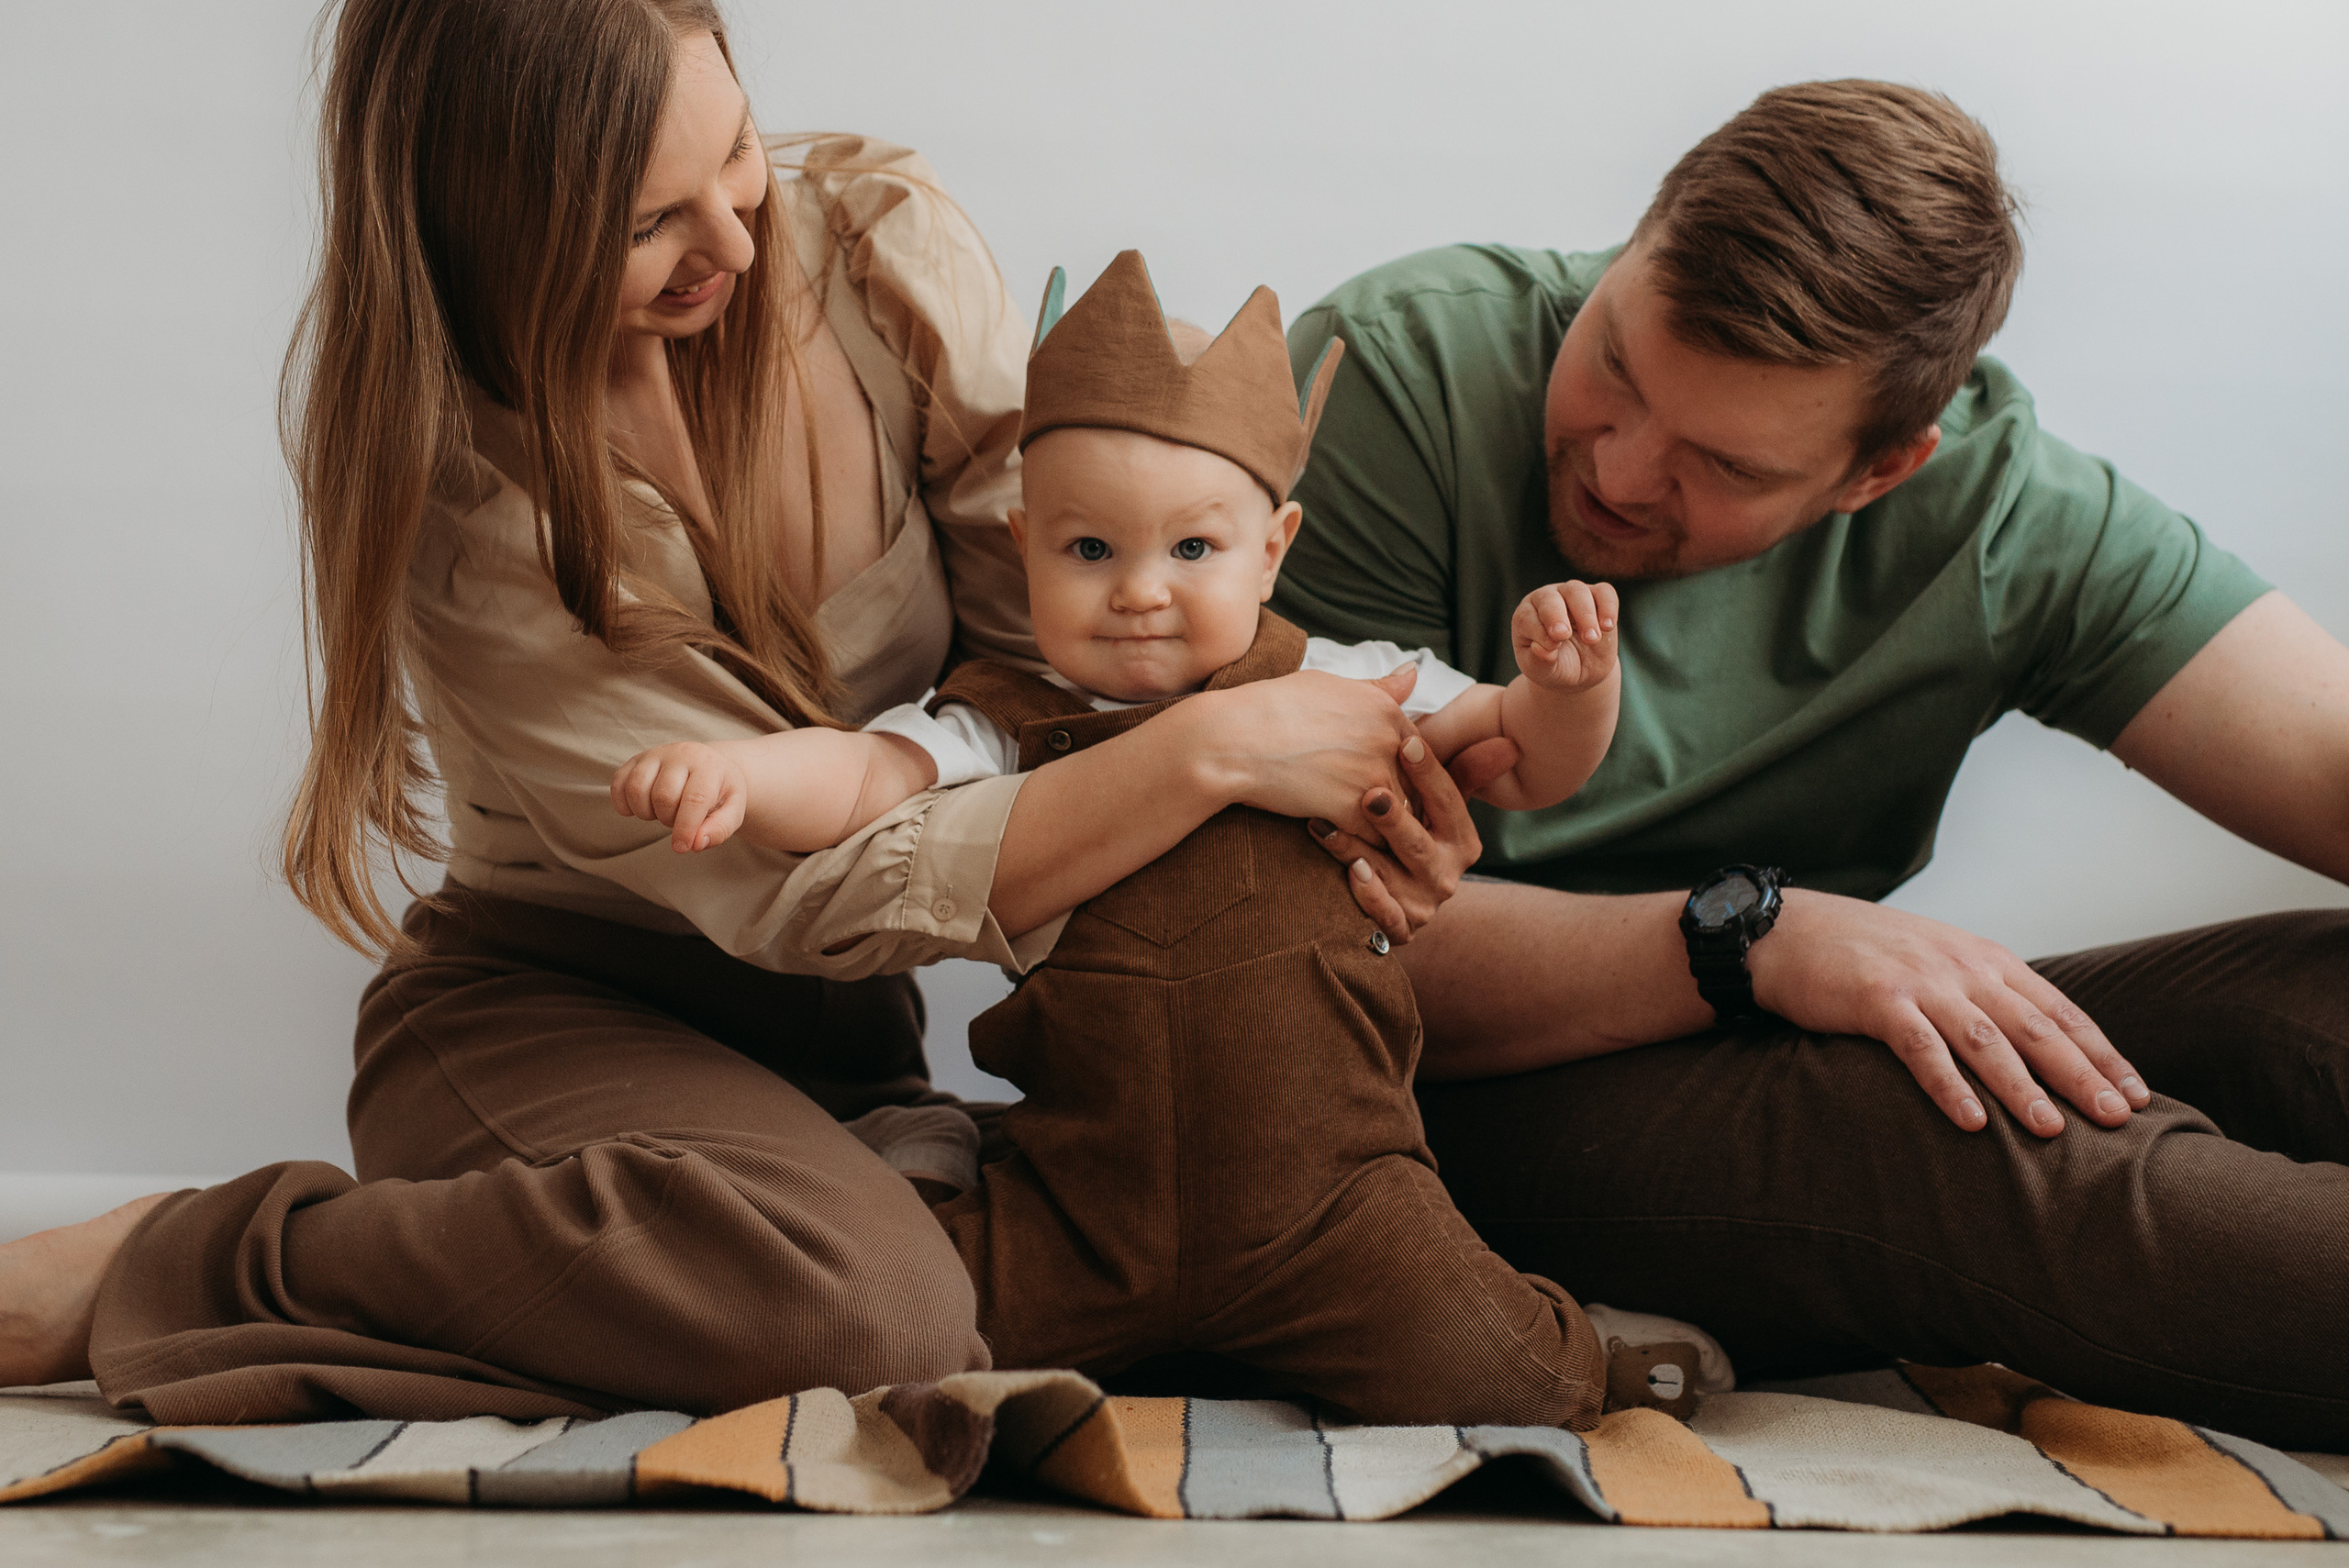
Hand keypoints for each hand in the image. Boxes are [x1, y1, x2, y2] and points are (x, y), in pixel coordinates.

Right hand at [610, 742, 747, 852]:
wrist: (708, 765)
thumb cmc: (720, 792)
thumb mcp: (732, 810)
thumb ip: (719, 829)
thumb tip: (696, 844)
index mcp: (709, 766)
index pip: (693, 799)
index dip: (685, 828)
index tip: (682, 847)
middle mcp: (680, 754)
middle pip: (663, 796)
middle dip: (668, 819)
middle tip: (679, 819)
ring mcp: (655, 754)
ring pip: (636, 789)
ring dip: (645, 812)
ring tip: (662, 811)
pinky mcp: (636, 759)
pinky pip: (618, 784)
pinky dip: (623, 804)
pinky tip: (639, 808)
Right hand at [1202, 666, 1417, 833]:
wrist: (1233, 739)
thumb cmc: (1271, 707)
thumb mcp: (1329, 685)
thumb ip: (1378, 688)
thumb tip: (1414, 671)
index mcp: (1384, 708)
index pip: (1416, 751)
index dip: (1399, 769)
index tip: (1378, 779)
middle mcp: (1387, 739)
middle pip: (1413, 785)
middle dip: (1398, 800)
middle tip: (1376, 812)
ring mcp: (1372, 775)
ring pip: (1397, 814)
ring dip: (1383, 826)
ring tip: (1360, 830)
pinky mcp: (1352, 809)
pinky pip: (1373, 838)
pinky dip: (1361, 844)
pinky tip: (1341, 838)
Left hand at [1305, 727, 1487, 944]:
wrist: (1401, 902)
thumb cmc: (1416, 835)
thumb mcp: (1440, 807)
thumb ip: (1463, 773)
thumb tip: (1508, 744)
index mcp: (1463, 842)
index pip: (1448, 802)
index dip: (1428, 773)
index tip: (1406, 744)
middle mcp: (1447, 876)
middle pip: (1417, 845)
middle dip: (1394, 820)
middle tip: (1370, 794)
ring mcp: (1424, 906)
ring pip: (1389, 877)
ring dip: (1356, 851)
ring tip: (1327, 826)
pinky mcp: (1400, 930)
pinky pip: (1384, 916)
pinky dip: (1368, 896)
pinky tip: (1349, 871)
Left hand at [1513, 580, 1619, 692]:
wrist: (1581, 671)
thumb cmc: (1555, 667)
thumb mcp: (1543, 671)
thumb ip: (1540, 661)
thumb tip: (1540, 648)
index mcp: (1526, 616)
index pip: (1527, 616)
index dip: (1537, 630)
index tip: (1550, 648)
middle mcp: (1547, 600)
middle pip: (1550, 598)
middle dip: (1556, 617)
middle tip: (1564, 636)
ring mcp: (1572, 595)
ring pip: (1577, 590)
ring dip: (1584, 614)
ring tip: (1591, 639)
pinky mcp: (1598, 597)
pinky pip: (1604, 592)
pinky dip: (1608, 607)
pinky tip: (1607, 627)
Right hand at [1746, 890, 2152, 1135]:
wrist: (1788, 930)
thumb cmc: (1863, 954)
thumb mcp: (1937, 961)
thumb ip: (1982, 993)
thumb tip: (2032, 1044)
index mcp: (1985, 960)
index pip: (2060, 1010)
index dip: (2101, 1054)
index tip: (2135, 1095)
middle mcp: (1963, 968)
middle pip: (2035, 1027)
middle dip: (2081, 1074)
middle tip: (2116, 1119)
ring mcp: (1921, 983)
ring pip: (1985, 1040)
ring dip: (2021, 1086)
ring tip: (2051, 1129)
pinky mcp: (1876, 1000)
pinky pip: (1920, 1048)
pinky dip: (1947, 1085)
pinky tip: (1970, 1120)